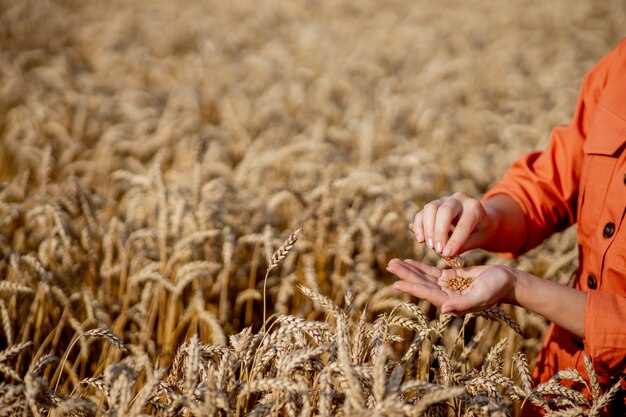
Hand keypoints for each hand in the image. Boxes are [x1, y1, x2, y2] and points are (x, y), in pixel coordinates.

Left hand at [386, 259, 515, 314]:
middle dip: (405, 275)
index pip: (428, 294)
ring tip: (393, 262)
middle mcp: (446, 297)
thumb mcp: (481, 296)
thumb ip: (462, 305)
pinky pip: (431, 273)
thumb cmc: (497, 289)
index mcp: (451, 303)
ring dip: (409, 270)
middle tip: (389, 265)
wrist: (508, 282)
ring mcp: (447, 287)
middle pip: (422, 284)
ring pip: (424, 278)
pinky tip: (409, 262)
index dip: (412, 288)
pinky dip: (420, 268)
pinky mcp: (451, 278)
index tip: (395, 283)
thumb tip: (443, 310)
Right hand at [411, 192, 493, 257]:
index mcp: (474, 207)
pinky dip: (419, 227)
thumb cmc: (479, 231)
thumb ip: (463, 246)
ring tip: (430, 245)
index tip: (447, 254)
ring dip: (428, 229)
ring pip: (430, 208)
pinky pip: (422, 213)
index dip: (454, 240)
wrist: (477, 220)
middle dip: (439, 232)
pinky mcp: (433, 205)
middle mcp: (459, 199)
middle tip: (437, 249)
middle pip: (444, 210)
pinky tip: (421, 240)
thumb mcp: (478, 239)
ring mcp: (444, 200)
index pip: (463, 224)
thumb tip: (446, 254)